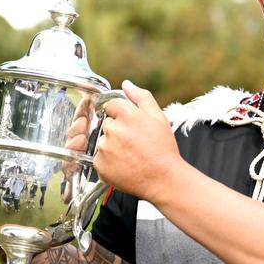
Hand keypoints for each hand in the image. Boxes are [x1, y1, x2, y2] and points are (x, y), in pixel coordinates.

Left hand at [94, 80, 182, 201]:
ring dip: (112, 147)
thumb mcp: (158, 117)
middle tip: (134, 143)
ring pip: (103, 141)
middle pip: (107, 124)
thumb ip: (141, 97)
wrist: (163, 179)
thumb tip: (126, 84)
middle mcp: (113, 130)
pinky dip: (109, 162)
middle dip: (117, 131)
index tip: (131, 126)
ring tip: (131, 156)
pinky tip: (124, 165)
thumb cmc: (163, 148)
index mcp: (127, 115)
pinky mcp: (100, 165)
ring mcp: (105, 148)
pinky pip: (100, 158)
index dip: (122, 115)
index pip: (111, 106)